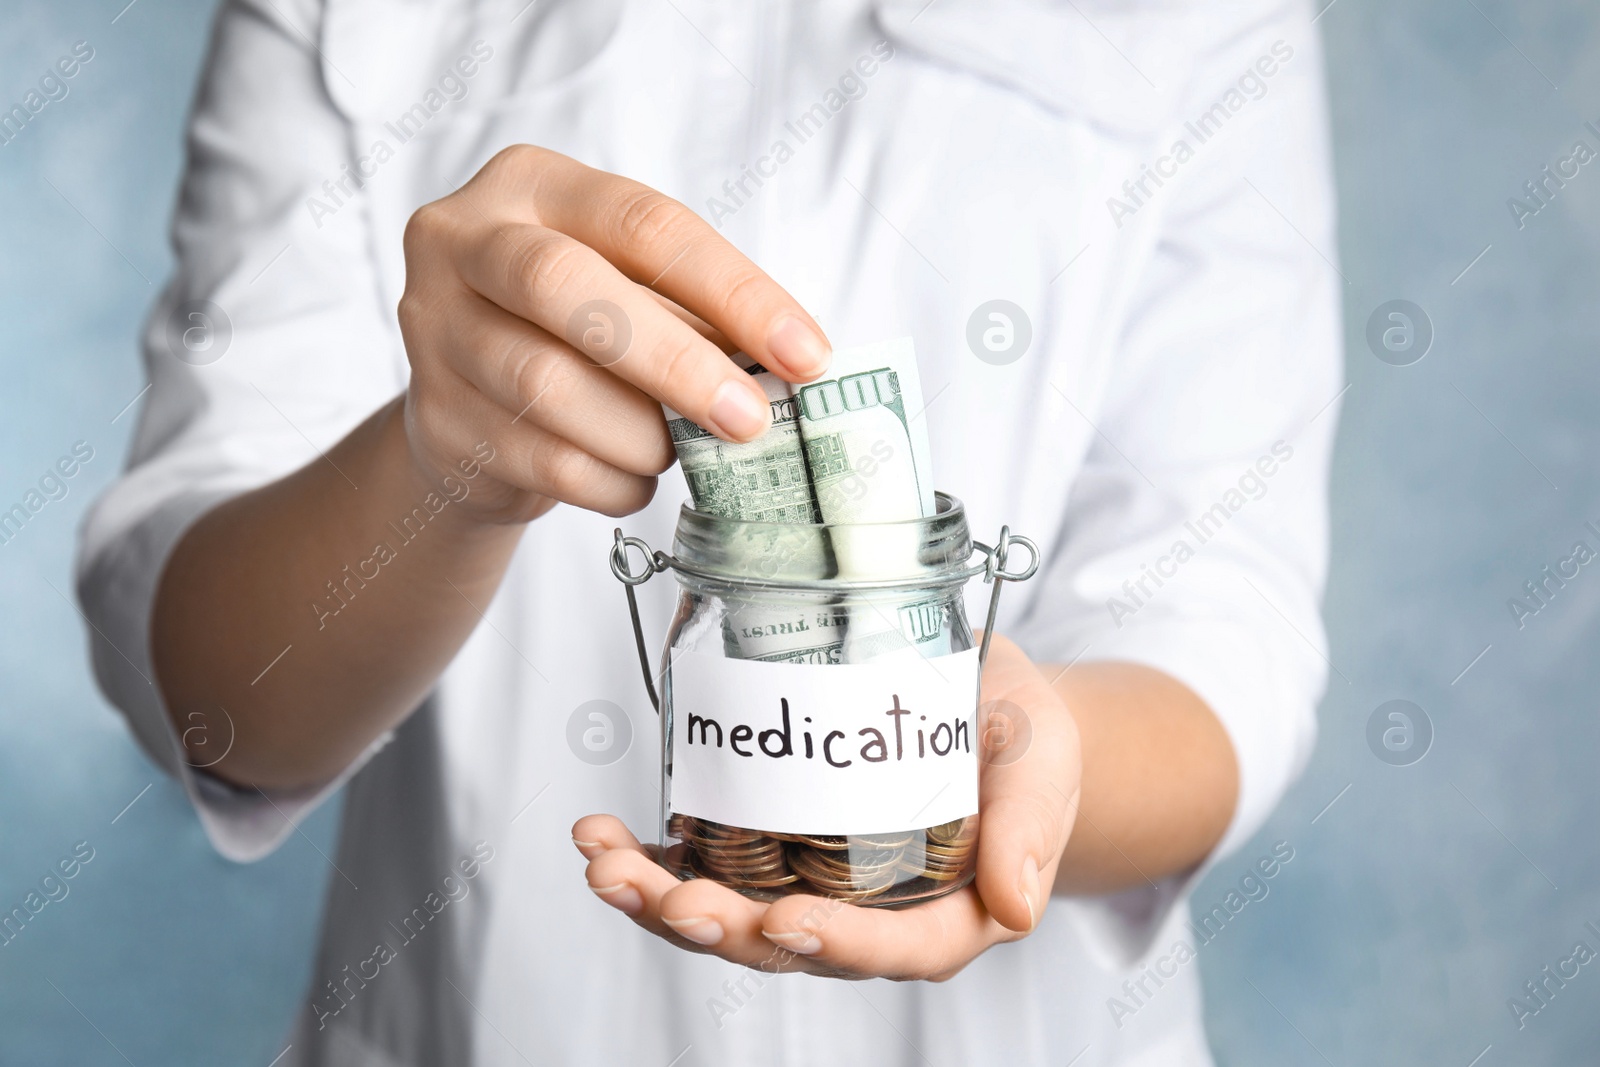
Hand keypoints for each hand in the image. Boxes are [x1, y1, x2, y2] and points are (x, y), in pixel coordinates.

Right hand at [396, 144, 830, 523]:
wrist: (475, 408)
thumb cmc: (577, 333)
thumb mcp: (634, 292)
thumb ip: (696, 314)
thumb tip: (786, 367)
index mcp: (531, 183)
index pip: (644, 225)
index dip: (735, 292)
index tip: (806, 355)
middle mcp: (462, 242)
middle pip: (566, 289)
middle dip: (675, 362)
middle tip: (749, 418)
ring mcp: (433, 330)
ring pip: (546, 385)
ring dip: (641, 434)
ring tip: (680, 450)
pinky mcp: (434, 418)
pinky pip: (542, 461)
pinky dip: (612, 481)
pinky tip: (635, 478)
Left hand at [573, 635, 1080, 980]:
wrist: (987, 703)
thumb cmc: (1023, 739)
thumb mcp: (1044, 764)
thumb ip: (1031, 825)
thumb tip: (1016, 905)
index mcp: (946, 915)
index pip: (893, 952)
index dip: (835, 945)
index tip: (781, 921)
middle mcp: (869, 917)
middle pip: (787, 945)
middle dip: (717, 927)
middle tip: (664, 894)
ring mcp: (813, 886)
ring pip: (729, 916)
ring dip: (659, 897)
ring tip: (604, 863)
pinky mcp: (773, 849)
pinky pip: (705, 868)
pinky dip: (650, 856)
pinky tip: (601, 834)